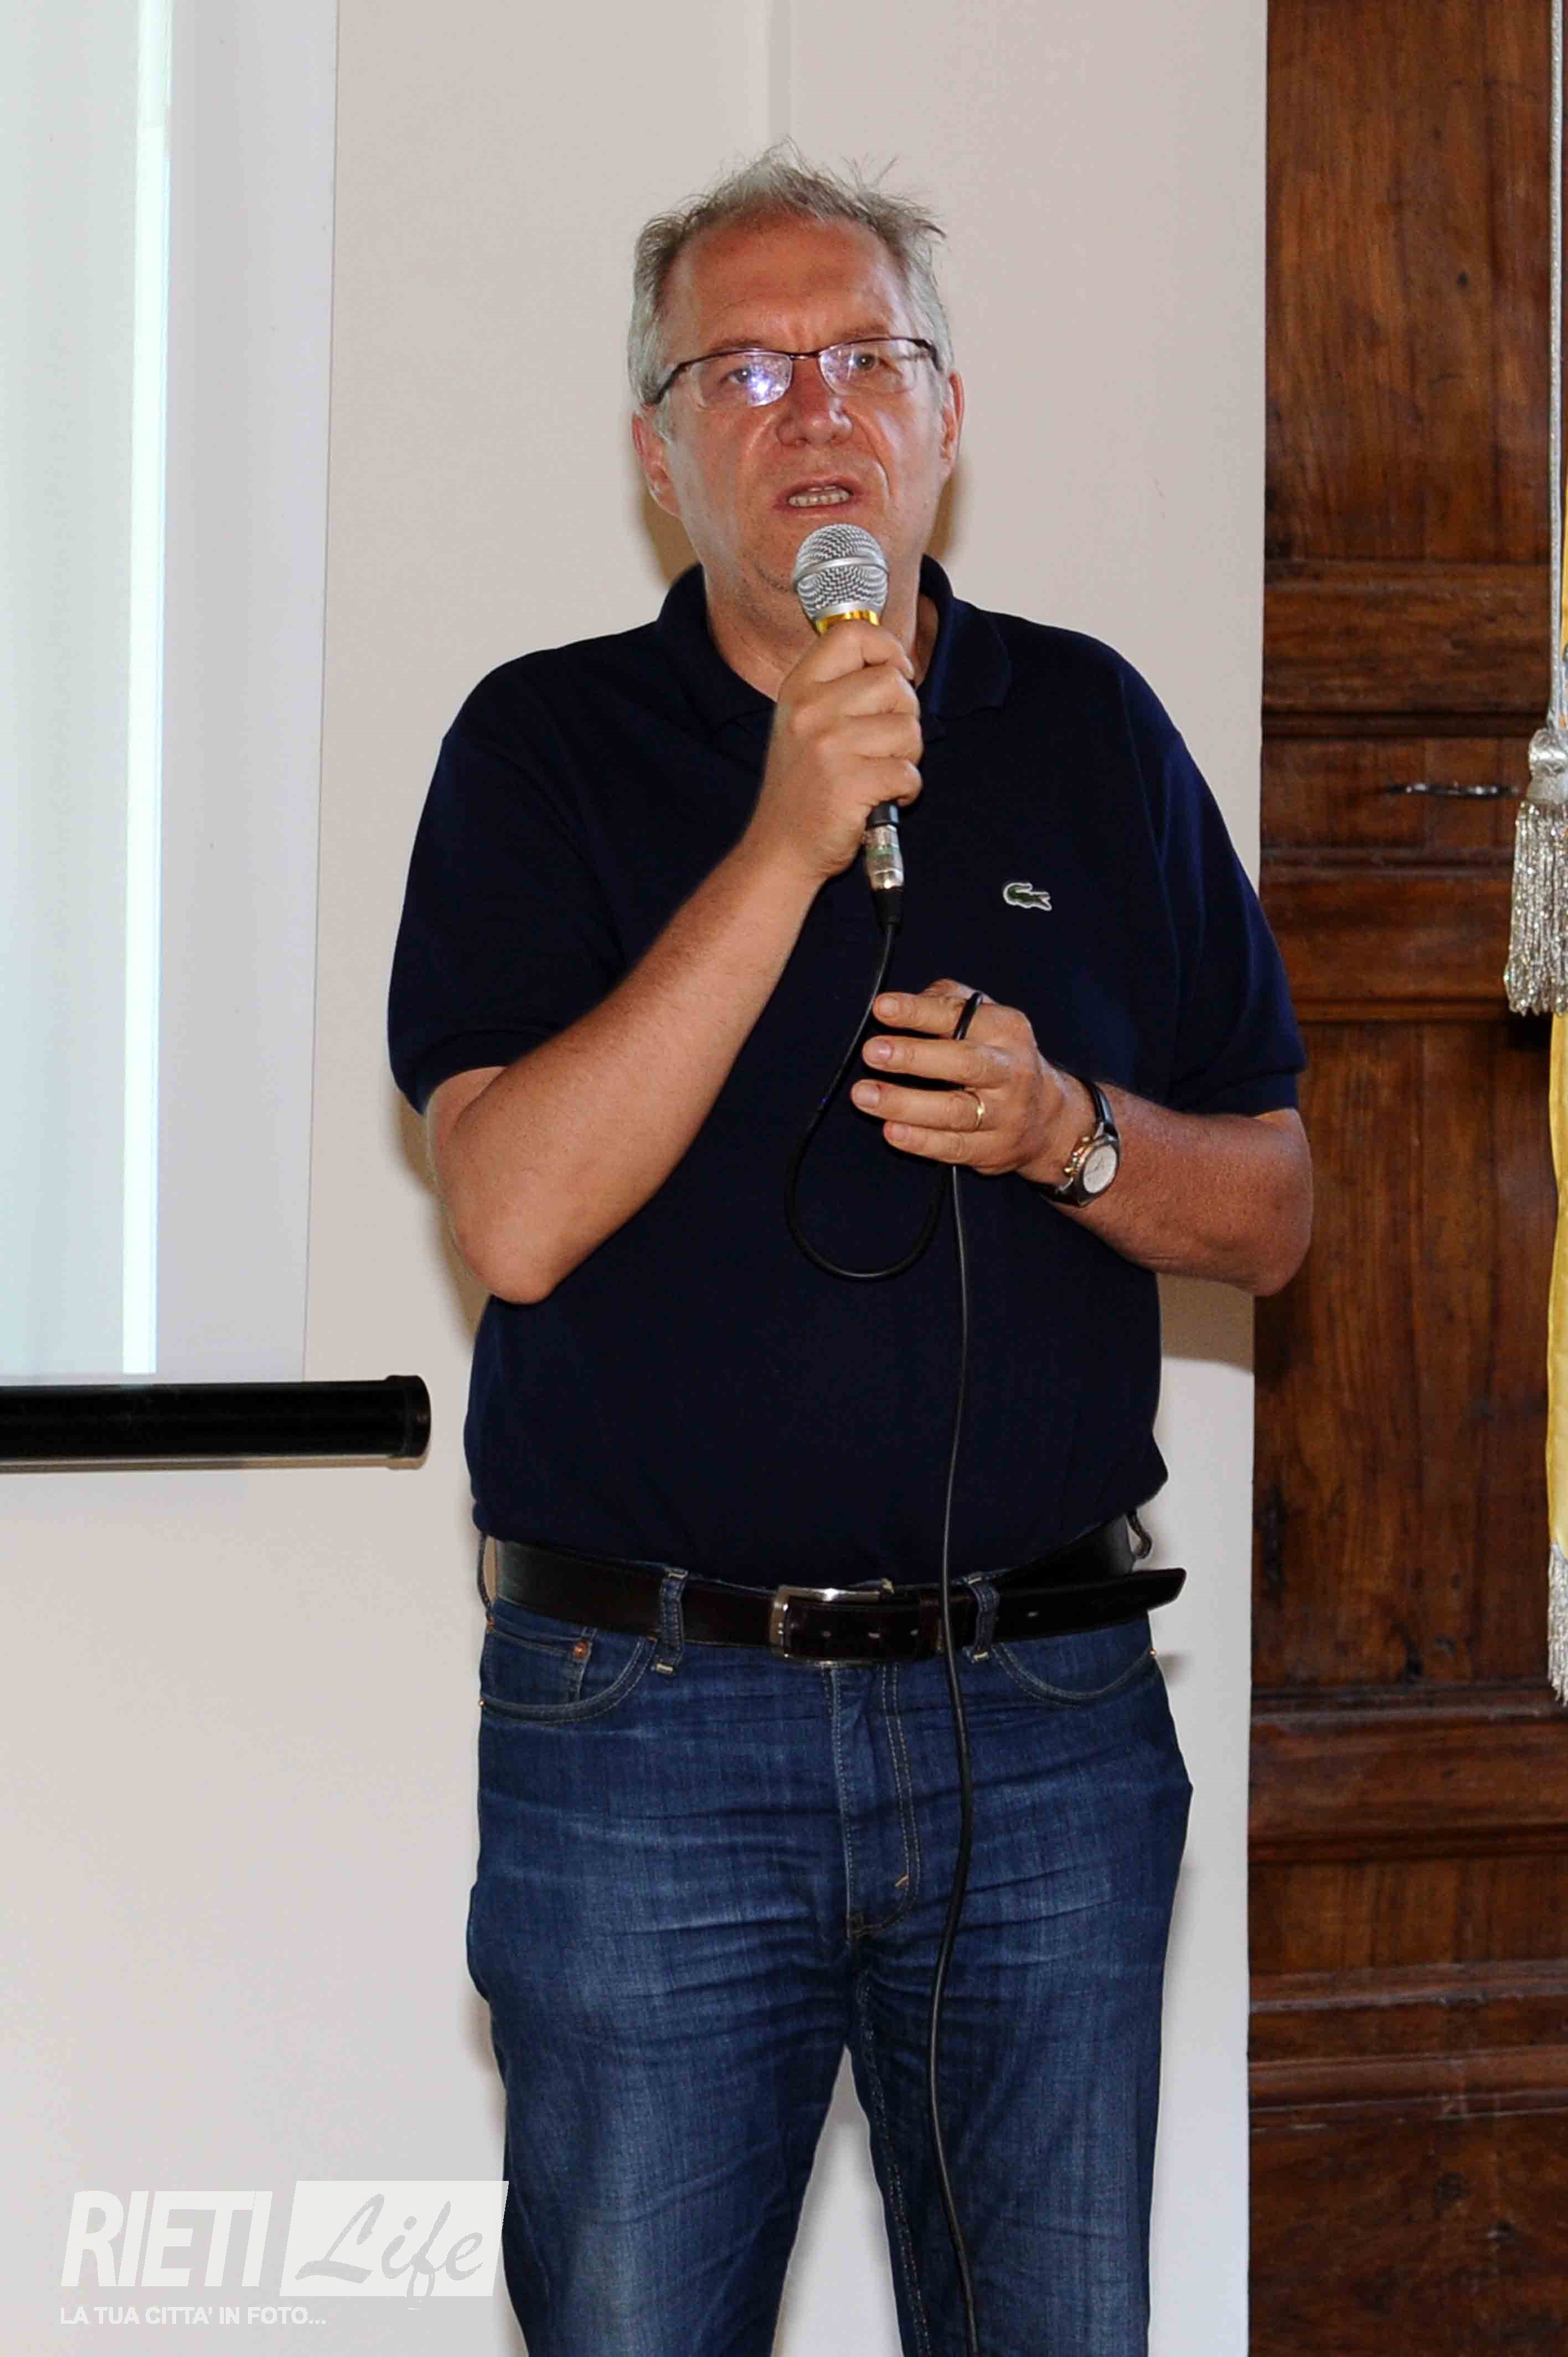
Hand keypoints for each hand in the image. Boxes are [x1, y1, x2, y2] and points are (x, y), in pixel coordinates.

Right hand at [747, 621, 922, 886]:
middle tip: (886, 743)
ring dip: (907, 756)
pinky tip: (882, 798)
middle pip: (892, 682)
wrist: (782, 848)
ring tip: (880, 772)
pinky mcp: (850, 784)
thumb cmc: (804, 787)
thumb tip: (898, 663)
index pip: (852, 634)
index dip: (887, 648)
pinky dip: (906, 790)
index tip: (896, 673)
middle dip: (905, 714)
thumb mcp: (805, 723)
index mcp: (800, 688)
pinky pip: (908, 773)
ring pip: (908, 728)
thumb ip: (841, 687)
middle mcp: (811, 711)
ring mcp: (829, 747)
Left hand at [849, 978, 1089, 1179]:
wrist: (1048, 1118)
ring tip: (865, 1094)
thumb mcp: (986, 1020)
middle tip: (873, 1052)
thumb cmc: (1000, 1058)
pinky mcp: (992, 1149)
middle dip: (914, 1057)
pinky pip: (952, 1146)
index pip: (960, 1014)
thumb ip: (946, 1002)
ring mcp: (1003, 1114)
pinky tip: (892, 1131)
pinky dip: (920, 1140)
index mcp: (1006, 1029)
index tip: (883, 1008)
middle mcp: (1010, 1071)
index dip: (919, 1011)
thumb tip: (901, 1004)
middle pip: (963, 1063)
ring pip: (954, 1110)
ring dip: (905, 1103)